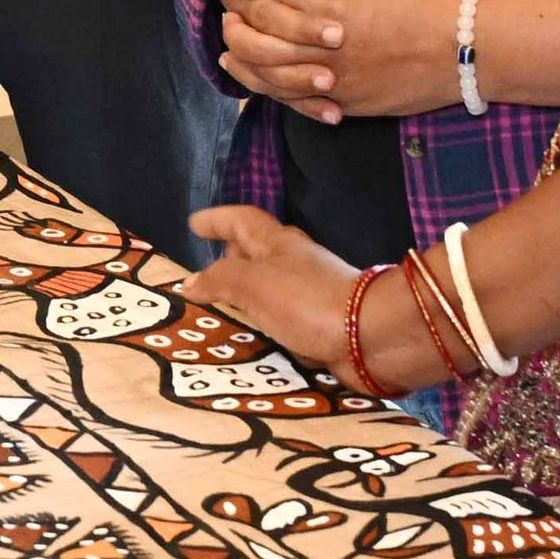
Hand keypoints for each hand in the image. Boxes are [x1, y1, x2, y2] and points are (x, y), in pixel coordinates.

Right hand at [179, 202, 364, 362]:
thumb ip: (219, 280)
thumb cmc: (307, 300)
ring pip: (270, 288)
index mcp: (278, 244)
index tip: (195, 223)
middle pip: (258, 252)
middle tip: (207, 269)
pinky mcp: (319, 325)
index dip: (217, 220)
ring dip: (247, 295)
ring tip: (222, 309)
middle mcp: (295, 265)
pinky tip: (252, 339)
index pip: (242, 221)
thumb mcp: (252, 284)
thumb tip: (190, 283)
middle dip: (232, 257)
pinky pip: (282, 320)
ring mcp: (309, 295)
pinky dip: (264, 324)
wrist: (369, 336)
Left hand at [218, 0, 454, 122]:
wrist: (462, 49)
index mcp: (337, 1)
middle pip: (263, 27)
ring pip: (270, 67)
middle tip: (226, 12)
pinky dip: (270, 88)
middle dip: (238, 18)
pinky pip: (296, 99)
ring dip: (243, 55)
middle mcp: (329, 39)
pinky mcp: (345, 100)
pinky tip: (255, 81)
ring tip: (229, 47)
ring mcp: (335, 74)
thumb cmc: (421, 7)